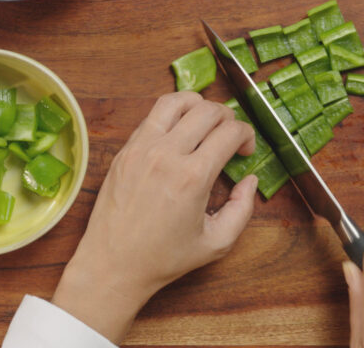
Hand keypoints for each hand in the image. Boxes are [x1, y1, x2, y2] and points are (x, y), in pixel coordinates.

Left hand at [52, 91, 257, 342]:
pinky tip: (179, 132)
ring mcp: (141, 148)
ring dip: (198, 105)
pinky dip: (172, 115)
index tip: (245, 151)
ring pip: (176, 101)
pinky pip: (152, 116)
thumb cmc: (163, 257)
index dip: (247, 135)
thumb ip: (242, 209)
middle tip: (229, 137)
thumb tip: (249, 180)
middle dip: (228, 118)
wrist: (113, 264)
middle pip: (207, 110)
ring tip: (205, 122)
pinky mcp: (125, 150)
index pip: (230, 131)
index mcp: (192, 177)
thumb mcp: (216, 243)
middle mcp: (166, 155)